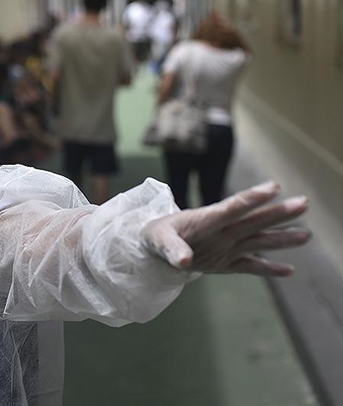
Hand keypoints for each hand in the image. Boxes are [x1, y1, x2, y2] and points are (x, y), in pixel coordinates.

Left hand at [142, 181, 310, 275]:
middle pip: (253, 220)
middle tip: (304, 202)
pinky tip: (288, 271)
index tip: (273, 187)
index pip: (231, 207)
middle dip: (278, 213)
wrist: (152, 246)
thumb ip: (172, 249)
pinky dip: (267, 269)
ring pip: (258, 241)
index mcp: (205, 219)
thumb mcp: (157, 240)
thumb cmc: (154, 235)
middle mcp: (221, 231)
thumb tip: (185, 262)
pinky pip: (249, 266)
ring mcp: (225, 246)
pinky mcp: (224, 262)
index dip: (252, 198)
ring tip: (306, 235)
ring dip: (281, 239)